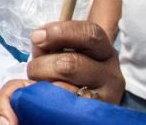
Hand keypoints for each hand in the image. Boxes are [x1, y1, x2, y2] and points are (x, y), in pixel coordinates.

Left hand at [0, 21, 123, 124]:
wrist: (87, 102)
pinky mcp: (94, 114)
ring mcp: (106, 97)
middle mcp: (111, 74)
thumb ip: (52, 44)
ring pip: (65, 88)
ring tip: (41, 85)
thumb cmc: (70, 70)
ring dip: (44, 84)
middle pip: (71, 63)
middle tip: (34, 68)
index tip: (36, 37)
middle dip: (43, 64)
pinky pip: (65, 106)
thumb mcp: (65, 51)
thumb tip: (38, 42)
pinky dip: (47, 100)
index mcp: (104, 51)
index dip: (60, 32)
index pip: (90, 33)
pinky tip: (43, 97)